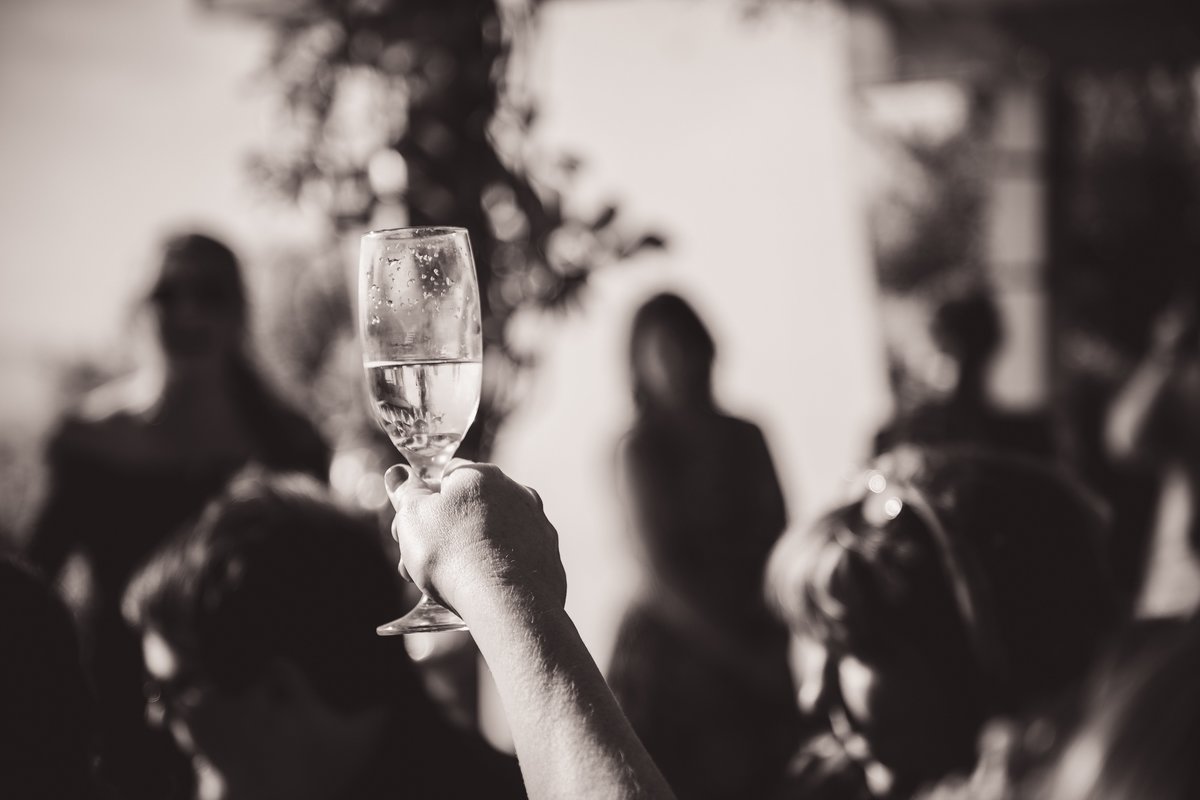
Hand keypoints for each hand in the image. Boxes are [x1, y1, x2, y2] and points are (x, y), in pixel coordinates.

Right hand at [385, 460, 566, 618]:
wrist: (506, 603)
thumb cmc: (453, 554)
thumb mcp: (413, 517)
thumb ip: (406, 492)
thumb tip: (399, 473)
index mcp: (483, 476)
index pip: (447, 475)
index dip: (422, 501)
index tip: (408, 528)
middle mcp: (517, 494)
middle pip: (469, 508)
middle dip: (442, 532)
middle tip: (417, 564)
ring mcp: (538, 526)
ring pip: (492, 534)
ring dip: (467, 551)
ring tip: (444, 584)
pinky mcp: (549, 558)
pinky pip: (514, 559)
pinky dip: (496, 570)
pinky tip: (481, 590)